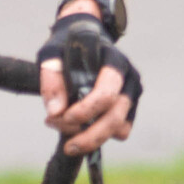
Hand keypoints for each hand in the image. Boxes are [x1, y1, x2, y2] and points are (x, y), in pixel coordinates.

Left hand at [37, 5, 141, 155]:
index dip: (86, 111)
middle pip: (116, 117)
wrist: (85, 37)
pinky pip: (120, 131)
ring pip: (120, 128)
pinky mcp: (130, 107)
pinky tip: (79, 125)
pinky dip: (101, 134)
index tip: (63, 117)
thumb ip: (50, 78)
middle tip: (68, 146)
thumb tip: (55, 112)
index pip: (106, 93)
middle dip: (90, 137)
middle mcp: (129, 77)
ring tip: (66, 127)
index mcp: (113, 60)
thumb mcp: (52, 54)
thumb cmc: (67, 46)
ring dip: (93, 136)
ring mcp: (132, 93)